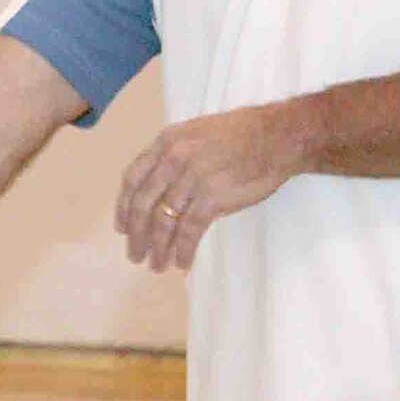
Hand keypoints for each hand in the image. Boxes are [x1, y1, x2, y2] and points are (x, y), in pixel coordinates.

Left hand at [113, 102, 314, 272]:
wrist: (277, 137)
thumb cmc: (239, 135)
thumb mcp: (195, 134)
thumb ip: (171, 156)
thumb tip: (156, 189)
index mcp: (165, 142)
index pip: (132, 179)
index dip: (123, 207)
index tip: (122, 228)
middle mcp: (173, 159)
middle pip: (143, 204)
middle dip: (136, 235)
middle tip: (135, 255)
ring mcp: (192, 178)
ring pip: (164, 221)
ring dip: (157, 248)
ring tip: (156, 265)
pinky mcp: (212, 197)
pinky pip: (190, 230)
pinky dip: (183, 250)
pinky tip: (182, 263)